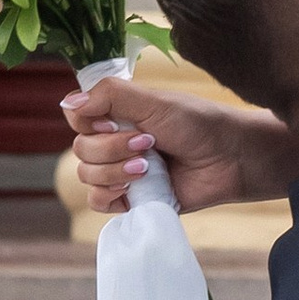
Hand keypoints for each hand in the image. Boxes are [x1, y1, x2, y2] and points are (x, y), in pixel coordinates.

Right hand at [58, 74, 298, 217]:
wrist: (230, 159)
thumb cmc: (198, 123)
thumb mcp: (153, 101)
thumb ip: (111, 96)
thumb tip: (68, 103)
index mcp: (117, 113)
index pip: (77, 116)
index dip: (88, 121)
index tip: (113, 121)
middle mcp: (115, 141)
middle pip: (81, 149)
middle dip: (110, 148)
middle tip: (147, 144)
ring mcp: (122, 171)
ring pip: (87, 176)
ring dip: (114, 172)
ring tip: (148, 167)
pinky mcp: (132, 199)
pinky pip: (99, 202)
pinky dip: (111, 195)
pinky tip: (135, 188)